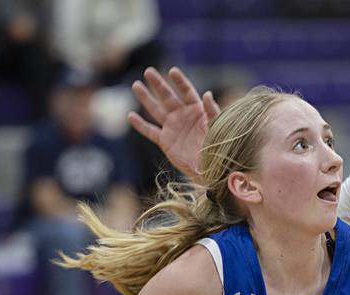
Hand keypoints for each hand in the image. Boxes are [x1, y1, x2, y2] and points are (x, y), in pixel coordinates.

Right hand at [128, 66, 220, 181]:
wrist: (211, 169)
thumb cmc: (218, 148)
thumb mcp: (218, 128)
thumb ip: (212, 111)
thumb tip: (206, 93)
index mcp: (197, 111)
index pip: (187, 92)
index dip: (179, 81)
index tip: (172, 71)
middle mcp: (183, 116)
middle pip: (168, 97)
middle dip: (159, 84)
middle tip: (148, 71)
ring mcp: (173, 128)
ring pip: (156, 110)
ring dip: (146, 98)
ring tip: (136, 85)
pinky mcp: (165, 141)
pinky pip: (150, 131)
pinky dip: (140, 125)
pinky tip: (131, 116)